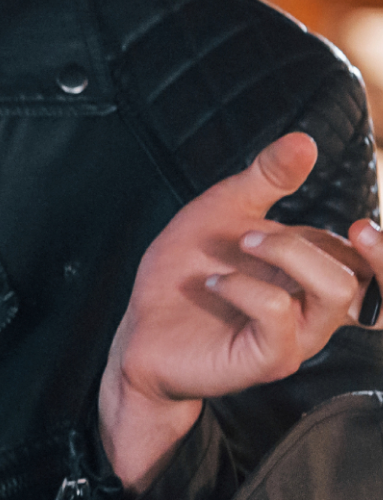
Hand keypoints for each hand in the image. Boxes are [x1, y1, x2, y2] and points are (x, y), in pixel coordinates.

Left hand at [100, 132, 382, 491]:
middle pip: (367, 277)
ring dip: (288, 253)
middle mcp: (313, 310)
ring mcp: (294, 338)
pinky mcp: (266, 359)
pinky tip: (213, 283)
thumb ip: (266, 178)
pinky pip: (279, 315)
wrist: (140, 330)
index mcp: (313, 276)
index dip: (377, 242)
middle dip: (349, 246)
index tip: (362, 223)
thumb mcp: (223, 211)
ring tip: (241, 243)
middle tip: (307, 228)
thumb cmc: (185, 273)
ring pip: (335, 292)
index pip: (369, 259)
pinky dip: (246, 287)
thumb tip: (305, 140)